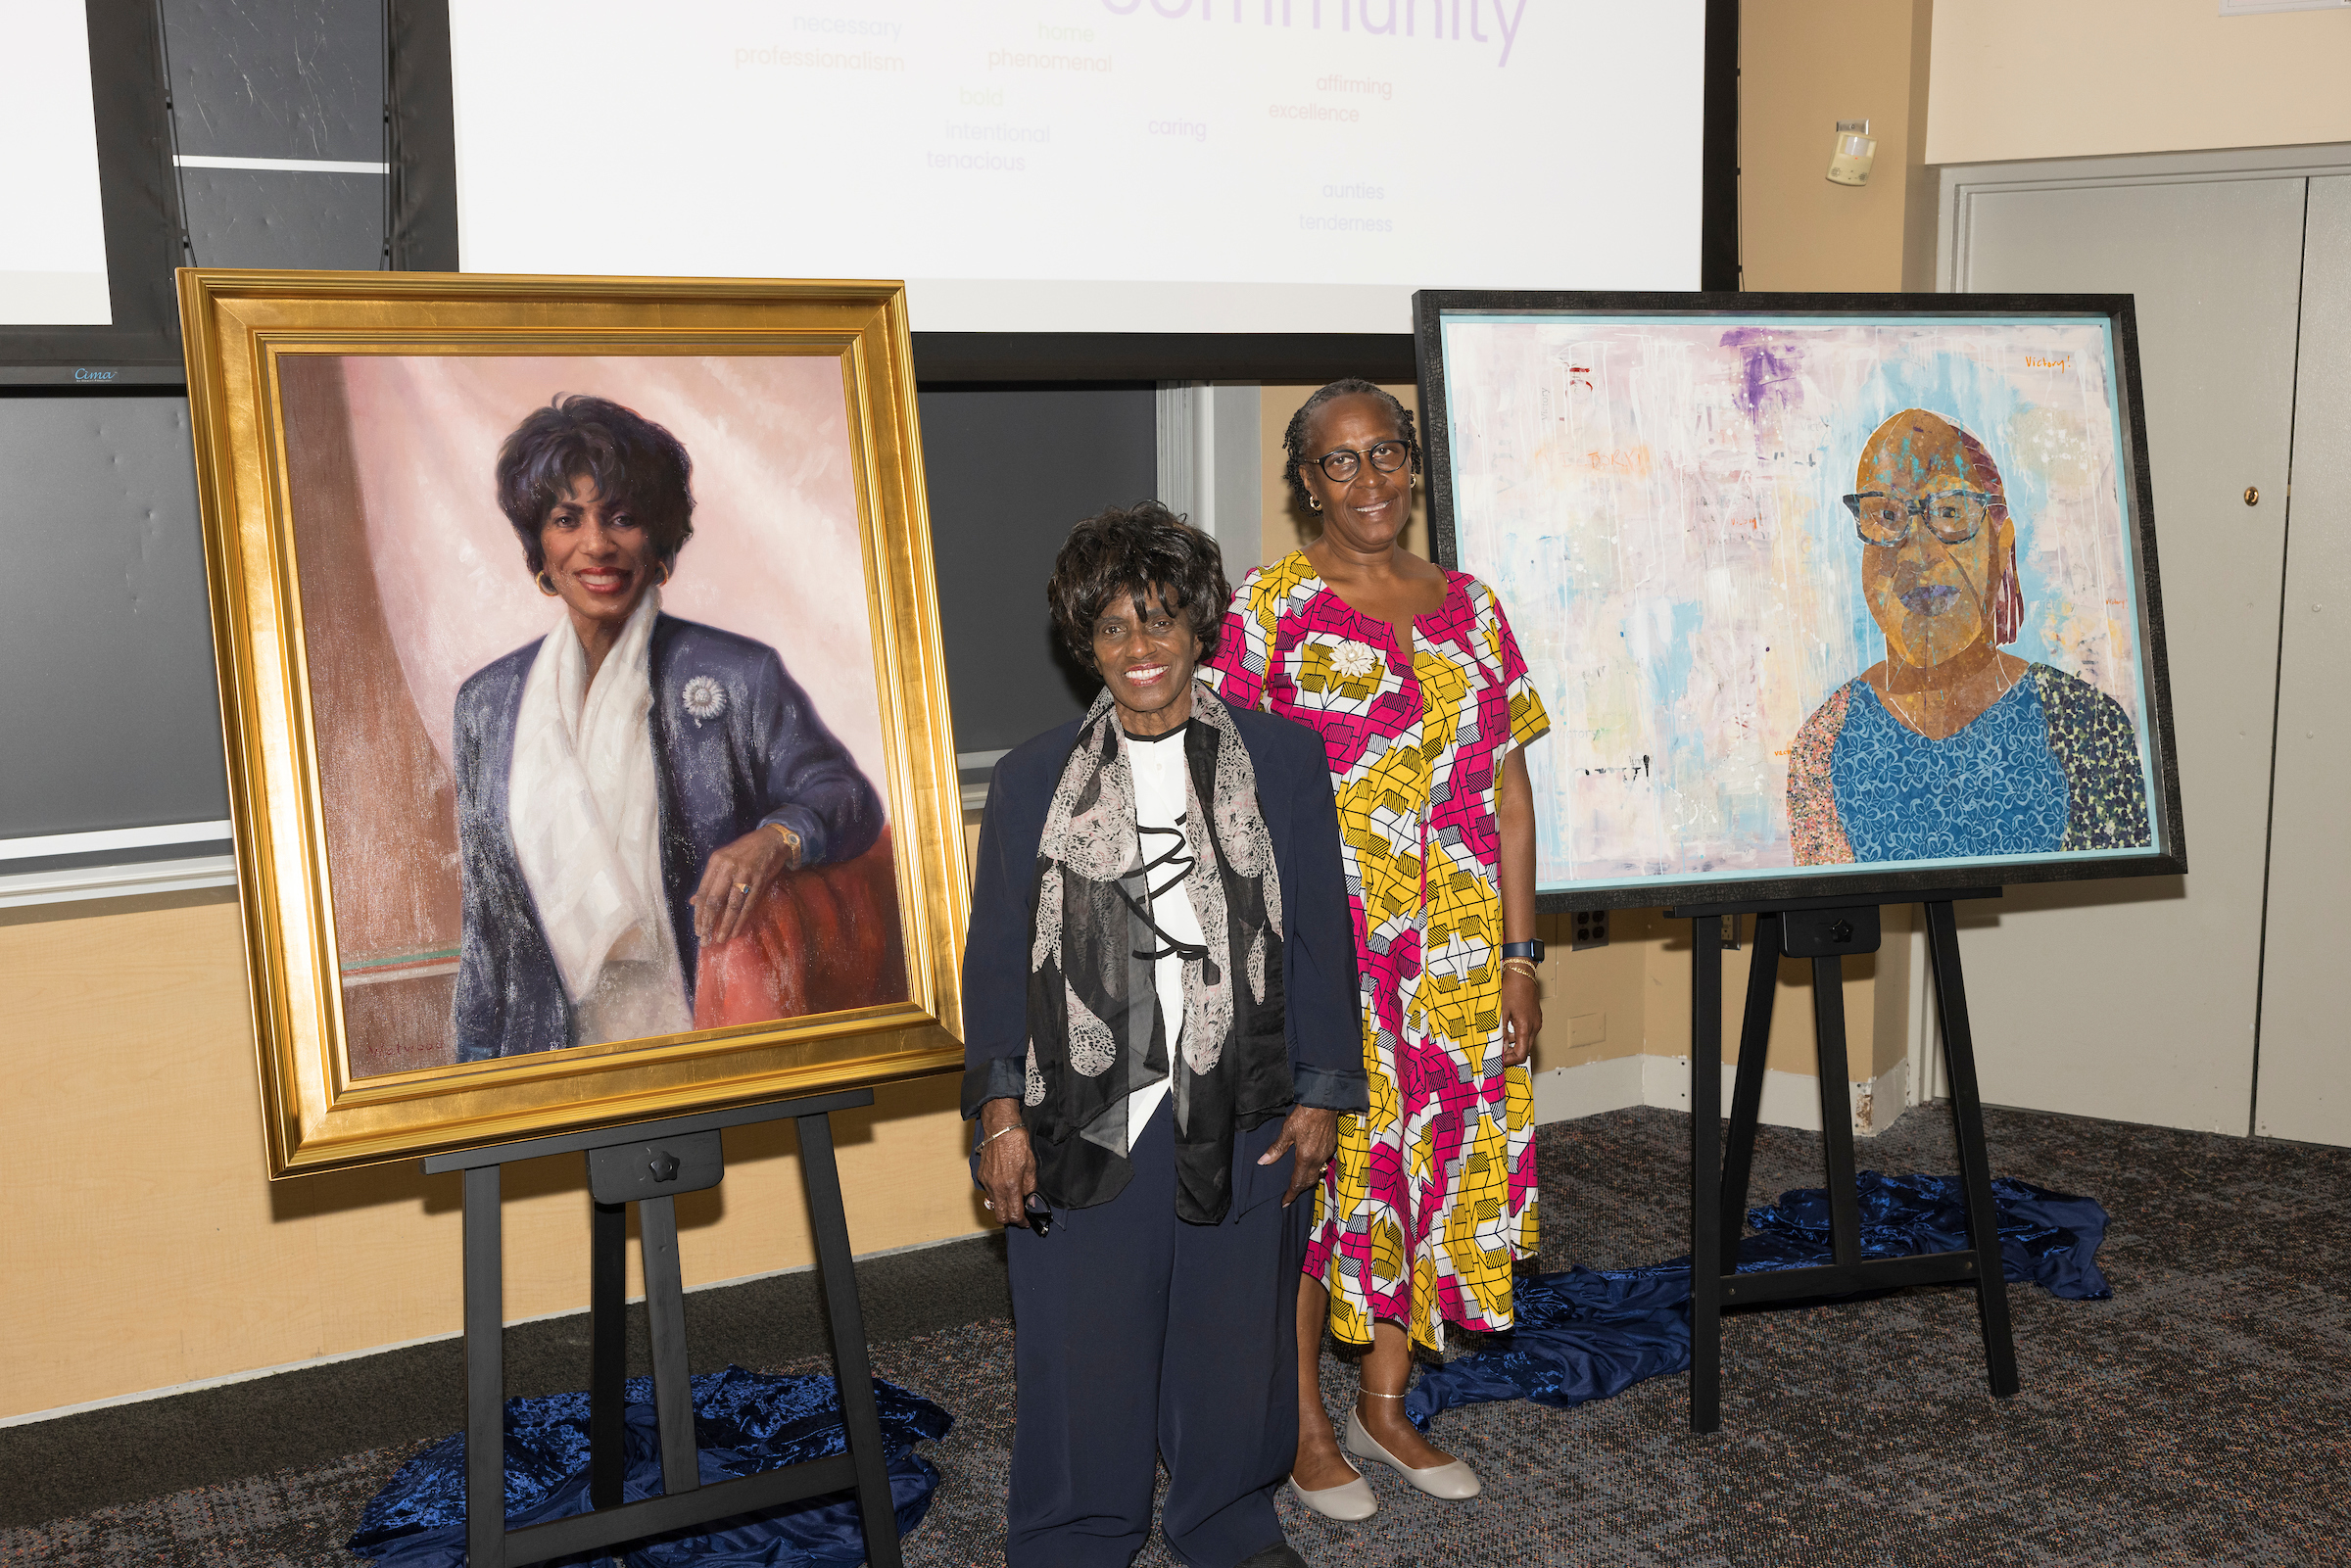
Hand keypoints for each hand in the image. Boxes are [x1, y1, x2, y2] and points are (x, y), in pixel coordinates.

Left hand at [690, 825, 797, 944]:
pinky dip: (741, 920)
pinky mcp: (760, 881)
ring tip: (720, 939)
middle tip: (706, 940)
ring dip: (725, 925)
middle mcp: (728, 867)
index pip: (703, 892)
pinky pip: (748, 905)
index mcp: (716, 861)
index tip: (698, 929)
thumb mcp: (723, 860)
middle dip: (709, 923)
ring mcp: (745, 874)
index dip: (698, 913)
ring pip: (732, 905)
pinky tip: (736, 931)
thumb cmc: (745, 851)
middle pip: (714, 900)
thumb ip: (709, 881)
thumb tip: (693, 902)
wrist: (772, 840)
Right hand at [976, 1097, 1038, 1228]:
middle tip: (1019, 1213)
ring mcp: (986, 1182)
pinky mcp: (981, 1176)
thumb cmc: (1017, 1143)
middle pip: (1000, 1216)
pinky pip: (988, 1192)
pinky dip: (997, 1193)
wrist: (1001, 1129)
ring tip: (1013, 1196)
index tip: (1026, 1222)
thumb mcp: (1031, 1165)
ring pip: (994, 1204)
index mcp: (1010, 1185)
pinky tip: (1005, 1184)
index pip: (1014, 1214)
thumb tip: (1031, 1201)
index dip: (1022, 1221)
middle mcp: (996, 1187)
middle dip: (1010, 1218)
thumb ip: (1031, 1187)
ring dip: (1003, 1205)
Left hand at [1261, 1104, 1338, 1206]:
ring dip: (1308, 1180)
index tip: (1284, 1202)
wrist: (1325, 1103)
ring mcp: (1326, 1153)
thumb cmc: (1306, 1115)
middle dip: (1299, 1189)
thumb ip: (1276, 1149)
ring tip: (1298, 1182)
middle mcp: (1318, 1159)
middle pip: (1309, 1181)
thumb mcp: (1287, 1131)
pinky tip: (1309, 1163)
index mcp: (1306, 1158)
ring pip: (1317, 1172)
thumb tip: (1263, 1162)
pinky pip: (1322, 1163)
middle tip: (1290, 1194)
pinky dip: (1315, 1168)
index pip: (1297, 1183)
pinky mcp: (1331, 1146)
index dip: (1291, 1194)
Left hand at [1499, 965, 1540, 1068]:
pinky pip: (1526, 1030)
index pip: (1521, 1054)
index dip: (1509, 1060)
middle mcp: (1534, 1026)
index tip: (1499, 1060)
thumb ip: (1500, 1031)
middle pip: (1525, 1049)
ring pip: (1525, 1039)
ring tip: (1498, 1038)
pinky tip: (1505, 1026)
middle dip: (1511, 1053)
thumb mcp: (1501, 1011)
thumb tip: (1499, 1046)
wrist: (1522, 972)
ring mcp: (1536, 1021)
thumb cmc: (1512, 988)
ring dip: (1513, 1042)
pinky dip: (1517, 1033)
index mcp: (1526, 1027)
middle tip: (1497, 1052)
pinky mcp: (1534, 1016)